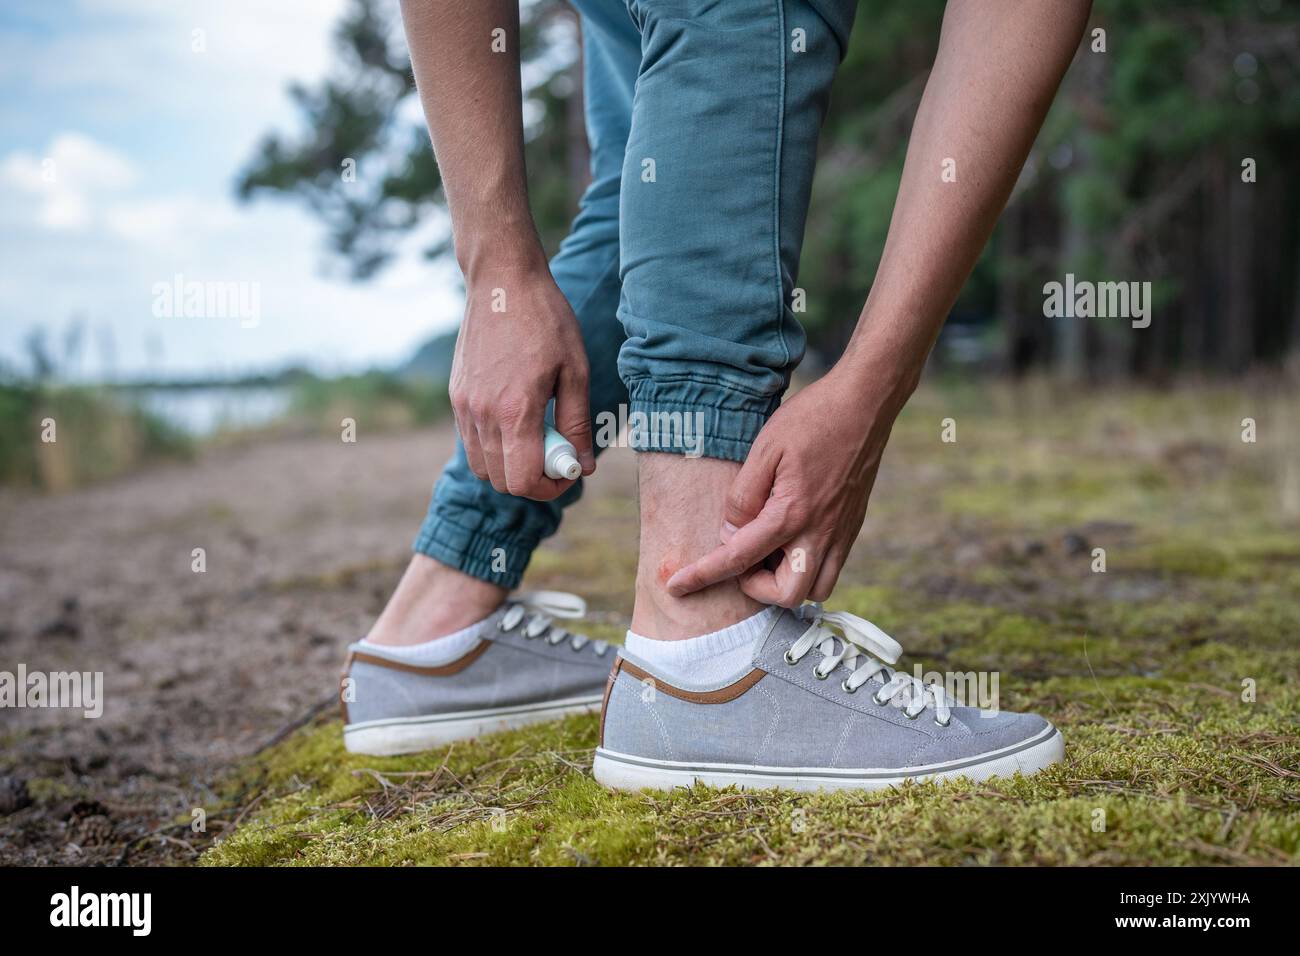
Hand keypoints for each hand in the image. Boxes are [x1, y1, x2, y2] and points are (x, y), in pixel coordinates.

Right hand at [449, 260, 594, 499]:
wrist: (502, 281)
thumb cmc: (546, 320)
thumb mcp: (575, 371)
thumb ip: (577, 423)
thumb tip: (584, 464)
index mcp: (516, 410)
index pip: (523, 481)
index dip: (550, 488)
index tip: (570, 470)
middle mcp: (482, 414)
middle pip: (501, 481)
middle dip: (533, 479)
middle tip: (558, 453)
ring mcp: (463, 406)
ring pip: (482, 466)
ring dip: (511, 465)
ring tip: (538, 435)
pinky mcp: (456, 395)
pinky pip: (471, 441)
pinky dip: (495, 446)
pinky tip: (518, 418)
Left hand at [666, 367, 900, 605]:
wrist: (865, 404)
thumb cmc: (812, 419)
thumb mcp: (764, 449)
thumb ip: (743, 497)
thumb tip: (731, 532)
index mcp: (792, 514)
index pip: (739, 559)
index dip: (703, 575)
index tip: (677, 587)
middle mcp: (820, 532)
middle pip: (787, 594)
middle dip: (757, 587)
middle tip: (742, 556)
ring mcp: (841, 532)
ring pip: (815, 588)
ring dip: (786, 582)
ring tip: (768, 551)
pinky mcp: (852, 526)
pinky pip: (831, 568)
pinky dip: (807, 568)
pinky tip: (790, 539)